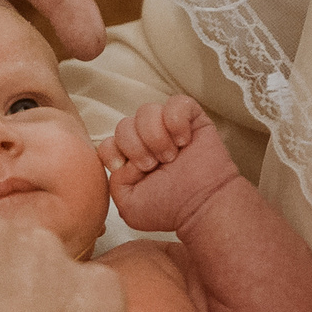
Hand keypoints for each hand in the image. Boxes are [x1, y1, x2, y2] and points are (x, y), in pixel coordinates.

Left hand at [100, 96, 242, 232]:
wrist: (202, 206)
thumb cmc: (170, 208)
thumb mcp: (130, 206)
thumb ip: (113, 183)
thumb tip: (123, 160)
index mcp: (130, 158)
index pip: (108, 142)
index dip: (115, 153)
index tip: (132, 170)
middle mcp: (147, 139)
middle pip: (124, 125)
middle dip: (137, 148)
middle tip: (155, 165)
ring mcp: (168, 127)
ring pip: (146, 111)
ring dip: (156, 136)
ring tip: (171, 156)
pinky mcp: (192, 118)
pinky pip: (176, 102)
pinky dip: (176, 121)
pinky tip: (184, 142)